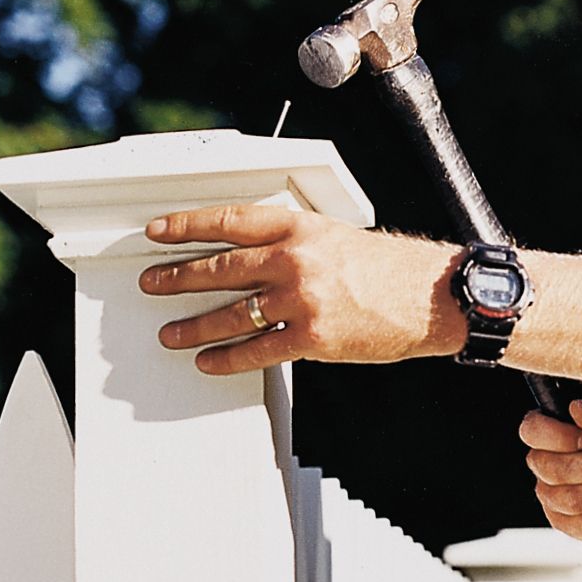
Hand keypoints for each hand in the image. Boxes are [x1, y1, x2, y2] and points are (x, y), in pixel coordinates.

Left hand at [140, 204, 462, 373]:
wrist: (429, 297)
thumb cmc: (389, 269)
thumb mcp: (334, 238)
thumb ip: (292, 244)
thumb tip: (250, 258)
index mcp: (298, 227)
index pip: (228, 221)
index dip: (187, 227)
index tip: (160, 232)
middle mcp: (294, 259)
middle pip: (220, 267)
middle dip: (177, 277)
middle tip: (153, 283)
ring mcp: (301, 299)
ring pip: (230, 313)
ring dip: (192, 325)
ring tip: (170, 332)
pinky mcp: (311, 337)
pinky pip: (256, 350)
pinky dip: (227, 358)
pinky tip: (209, 360)